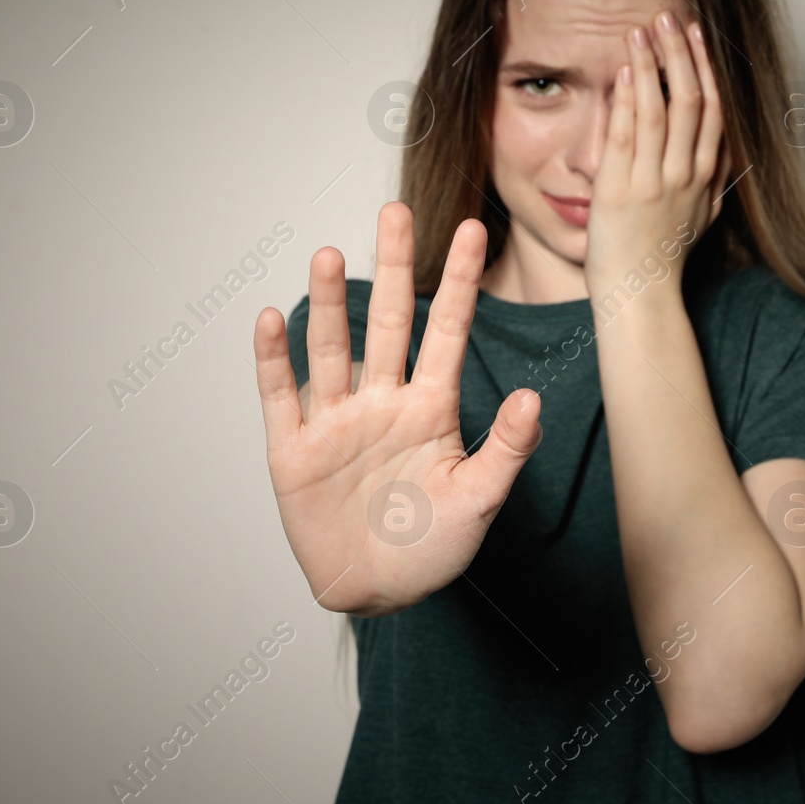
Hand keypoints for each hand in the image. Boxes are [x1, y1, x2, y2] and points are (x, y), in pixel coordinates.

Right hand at [252, 202, 543, 615]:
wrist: (379, 593)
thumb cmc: (434, 548)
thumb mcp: (480, 500)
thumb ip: (507, 450)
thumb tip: (534, 397)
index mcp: (431, 408)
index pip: (448, 332)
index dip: (460, 283)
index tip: (474, 231)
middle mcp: (382, 402)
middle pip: (387, 323)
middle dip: (392, 268)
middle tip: (396, 210)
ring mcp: (337, 423)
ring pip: (332, 350)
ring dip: (327, 304)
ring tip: (327, 253)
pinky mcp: (294, 451)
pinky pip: (281, 396)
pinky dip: (274, 359)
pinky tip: (271, 319)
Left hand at [583, 11, 729, 299]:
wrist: (640, 295)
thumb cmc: (663, 259)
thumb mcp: (701, 218)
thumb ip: (712, 183)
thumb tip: (722, 154)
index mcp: (705, 178)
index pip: (712, 110)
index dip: (706, 68)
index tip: (698, 35)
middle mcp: (685, 175)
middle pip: (690, 101)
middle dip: (681, 54)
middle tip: (671, 16)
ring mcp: (653, 182)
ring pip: (660, 110)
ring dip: (653, 65)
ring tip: (643, 30)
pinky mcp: (620, 191)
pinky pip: (628, 136)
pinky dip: (629, 100)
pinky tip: (625, 71)